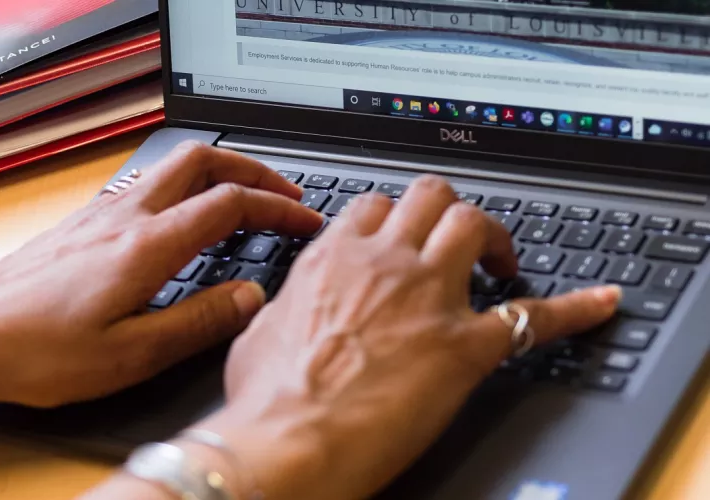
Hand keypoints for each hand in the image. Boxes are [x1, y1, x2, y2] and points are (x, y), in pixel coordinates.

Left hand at [0, 142, 323, 413]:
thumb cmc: (39, 352)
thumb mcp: (131, 355)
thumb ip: (199, 322)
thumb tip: (251, 297)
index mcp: (146, 246)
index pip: (230, 204)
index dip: (279, 208)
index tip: (307, 221)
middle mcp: (126, 216)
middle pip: (203, 160)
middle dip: (253, 171)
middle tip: (284, 195)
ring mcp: (102, 212)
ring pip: (174, 165)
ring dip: (220, 172)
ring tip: (245, 198)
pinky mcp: (85, 220)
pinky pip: (148, 182)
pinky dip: (186, 185)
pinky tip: (185, 216)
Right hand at [193, 176, 620, 499]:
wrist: (288, 440)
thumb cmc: (267, 397)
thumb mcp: (260, 334)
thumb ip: (282, 305)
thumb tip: (279, 306)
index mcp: (335, 258)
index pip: (377, 206)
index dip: (396, 216)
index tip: (403, 232)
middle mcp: (385, 263)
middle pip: (431, 197)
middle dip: (447, 210)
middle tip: (456, 236)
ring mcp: (429, 298)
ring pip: (474, 225)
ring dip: (493, 236)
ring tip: (502, 259)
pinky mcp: (465, 346)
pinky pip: (533, 316)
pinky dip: (573, 308)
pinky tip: (598, 304)